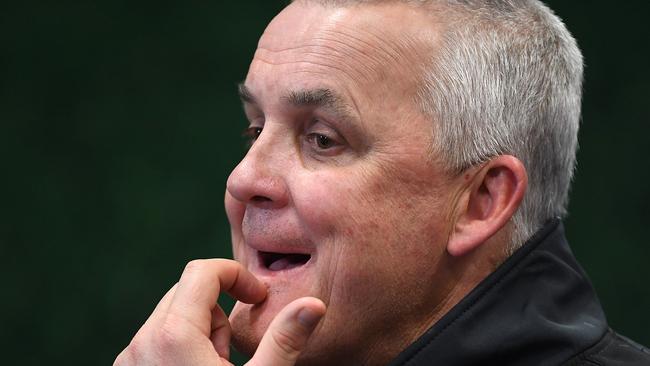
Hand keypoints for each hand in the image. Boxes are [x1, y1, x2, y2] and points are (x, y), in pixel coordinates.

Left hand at [114, 259, 325, 365]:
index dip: (237, 275)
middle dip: (219, 311)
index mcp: (172, 336)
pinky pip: (158, 340)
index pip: (202, 272)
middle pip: (186, 293)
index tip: (259, 299)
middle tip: (235, 353)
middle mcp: (141, 343)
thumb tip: (314, 306)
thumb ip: (285, 341)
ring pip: (172, 317)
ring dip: (201, 332)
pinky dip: (182, 348)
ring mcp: (129, 361)